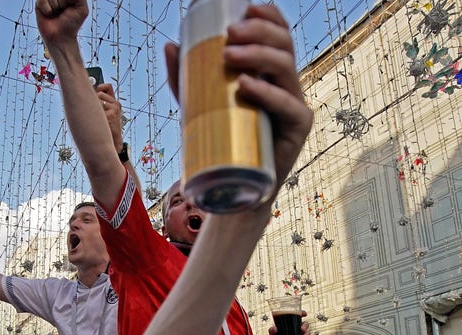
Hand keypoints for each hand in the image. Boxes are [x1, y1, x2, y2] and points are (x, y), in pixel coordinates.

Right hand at [35, 0, 87, 45]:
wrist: (60, 37)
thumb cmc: (71, 24)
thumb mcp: (81, 8)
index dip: (67, 1)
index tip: (70, 8)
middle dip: (63, 3)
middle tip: (63, 11)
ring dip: (55, 7)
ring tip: (56, 14)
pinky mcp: (39, 4)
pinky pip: (42, 0)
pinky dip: (47, 9)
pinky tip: (49, 15)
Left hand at [96, 83, 123, 151]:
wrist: (113, 144)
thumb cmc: (106, 130)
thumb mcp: (104, 115)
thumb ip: (98, 105)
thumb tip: (84, 95)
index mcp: (114, 103)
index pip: (107, 87)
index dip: (101, 86)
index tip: (96, 90)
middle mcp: (116, 104)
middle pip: (99, 93)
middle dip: (94, 100)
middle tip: (94, 110)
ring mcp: (114, 108)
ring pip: (98, 99)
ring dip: (94, 108)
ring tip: (99, 119)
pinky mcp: (111, 114)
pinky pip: (97, 108)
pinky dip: (95, 115)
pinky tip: (100, 122)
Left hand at [164, 4, 312, 185]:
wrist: (235, 185)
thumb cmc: (221, 139)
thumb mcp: (198, 104)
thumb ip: (184, 78)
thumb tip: (170, 45)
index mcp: (270, 72)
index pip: (278, 35)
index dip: (269, 15)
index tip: (246, 6)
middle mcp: (287, 84)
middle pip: (283, 45)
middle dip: (259, 31)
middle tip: (230, 32)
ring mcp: (294, 104)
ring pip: (286, 68)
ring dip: (259, 55)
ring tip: (228, 54)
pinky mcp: (296, 128)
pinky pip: (286, 105)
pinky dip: (267, 93)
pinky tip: (246, 85)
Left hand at [266, 310, 308, 334]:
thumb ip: (271, 331)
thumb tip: (274, 328)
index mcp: (290, 325)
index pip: (297, 317)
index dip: (302, 314)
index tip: (304, 314)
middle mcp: (296, 330)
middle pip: (305, 325)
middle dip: (305, 326)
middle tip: (302, 329)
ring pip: (307, 333)